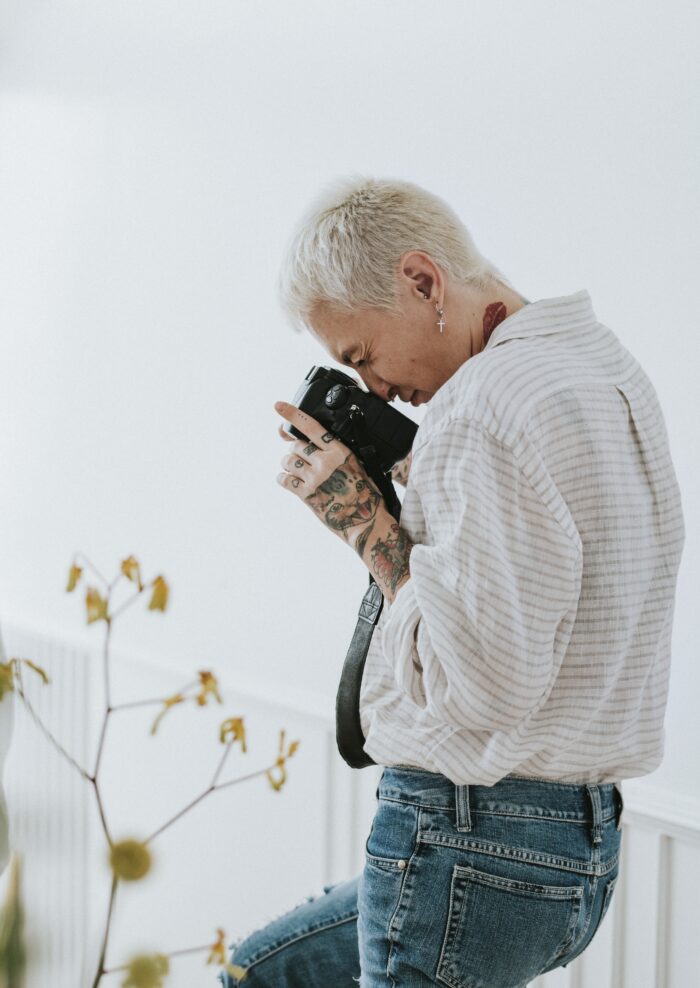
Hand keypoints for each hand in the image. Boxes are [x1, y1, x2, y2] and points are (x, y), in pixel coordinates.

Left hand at [274, 401, 385, 545]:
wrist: (367, 521)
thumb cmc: (366, 494)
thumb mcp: (359, 465)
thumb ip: (338, 453)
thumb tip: (315, 443)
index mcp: (340, 451)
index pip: (311, 426)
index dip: (292, 414)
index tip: (278, 405)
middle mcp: (325, 461)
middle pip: (296, 445)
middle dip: (294, 450)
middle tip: (300, 458)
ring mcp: (314, 478)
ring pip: (287, 461)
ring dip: (288, 464)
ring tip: (296, 471)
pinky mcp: (307, 494)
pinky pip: (284, 480)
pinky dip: (283, 479)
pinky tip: (289, 481)